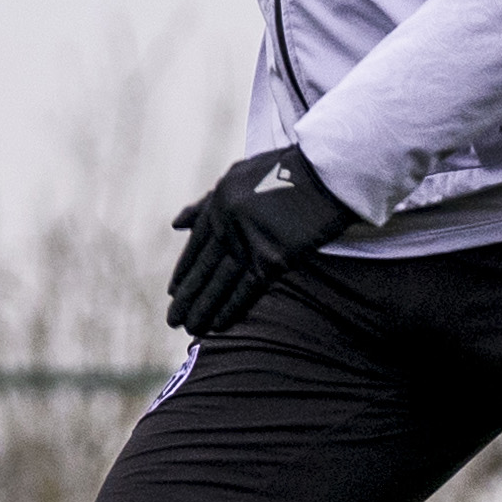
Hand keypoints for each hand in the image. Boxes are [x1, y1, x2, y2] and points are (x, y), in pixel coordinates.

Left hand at [166, 144, 354, 334]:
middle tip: (173, 320)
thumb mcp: (240, 176)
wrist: (327, 172)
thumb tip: (176, 224)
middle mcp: (229, 222)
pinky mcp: (273, 257)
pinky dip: (231, 308)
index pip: (196, 246)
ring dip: (204, 308)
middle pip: (204, 268)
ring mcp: (250, 240)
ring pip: (220, 282)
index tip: (174, 292)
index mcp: (220, 202)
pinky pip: (247, 288)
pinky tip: (218, 325)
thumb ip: (208, 202)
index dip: (185, 272)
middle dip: (188, 297)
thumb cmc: (287, 172)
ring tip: (191, 329)